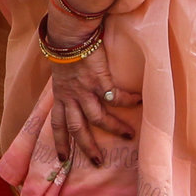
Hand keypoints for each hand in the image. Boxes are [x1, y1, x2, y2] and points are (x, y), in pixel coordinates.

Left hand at [45, 35, 136, 168]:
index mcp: (61, 96)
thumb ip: (68, 86)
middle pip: (78, 129)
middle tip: (98, 162)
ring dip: (115, 128)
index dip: (60, 142)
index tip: (62, 159)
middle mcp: (71, 97)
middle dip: (88, 147)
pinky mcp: (99, 80)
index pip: (57, 124)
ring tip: (129, 135)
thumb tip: (75, 92)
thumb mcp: (62, 73)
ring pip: (98, 118)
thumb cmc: (66, 49)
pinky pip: (115, 97)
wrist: (70, 34)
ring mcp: (85, 90)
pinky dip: (127, 100)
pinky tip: (138, 101)